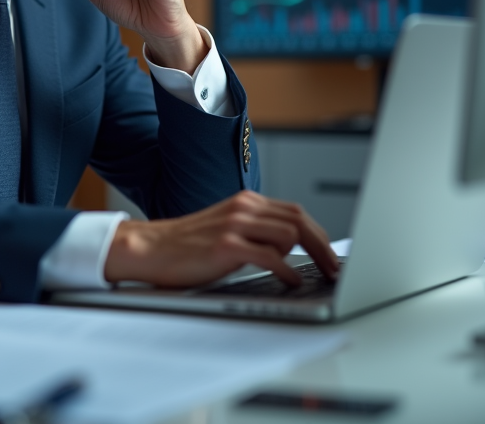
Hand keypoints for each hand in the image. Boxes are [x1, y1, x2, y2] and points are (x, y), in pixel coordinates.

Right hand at [102, 191, 339, 286]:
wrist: (149, 248)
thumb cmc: (186, 245)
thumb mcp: (226, 228)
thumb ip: (255, 231)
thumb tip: (290, 249)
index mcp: (246, 202)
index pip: (295, 212)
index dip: (319, 235)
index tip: (331, 256)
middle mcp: (244, 208)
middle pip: (299, 220)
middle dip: (323, 247)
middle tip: (334, 270)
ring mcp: (235, 225)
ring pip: (290, 234)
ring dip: (306, 258)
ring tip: (310, 276)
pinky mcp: (226, 246)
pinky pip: (270, 257)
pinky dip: (287, 272)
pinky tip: (290, 282)